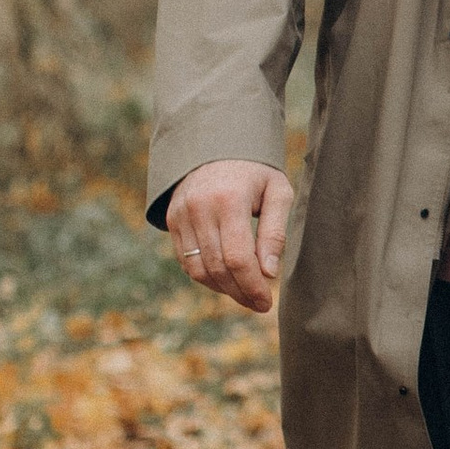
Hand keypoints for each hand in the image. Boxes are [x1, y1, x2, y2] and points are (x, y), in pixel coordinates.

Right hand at [164, 159, 292, 313]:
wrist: (217, 145)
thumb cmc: (256, 171)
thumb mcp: (277, 192)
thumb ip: (275, 232)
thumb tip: (269, 273)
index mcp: (228, 200)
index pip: (237, 257)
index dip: (252, 286)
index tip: (267, 302)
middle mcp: (199, 208)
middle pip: (217, 268)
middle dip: (240, 292)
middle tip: (259, 304)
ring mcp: (181, 215)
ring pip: (198, 269)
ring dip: (223, 289)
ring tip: (245, 294)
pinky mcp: (172, 221)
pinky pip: (186, 261)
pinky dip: (206, 277)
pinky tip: (226, 280)